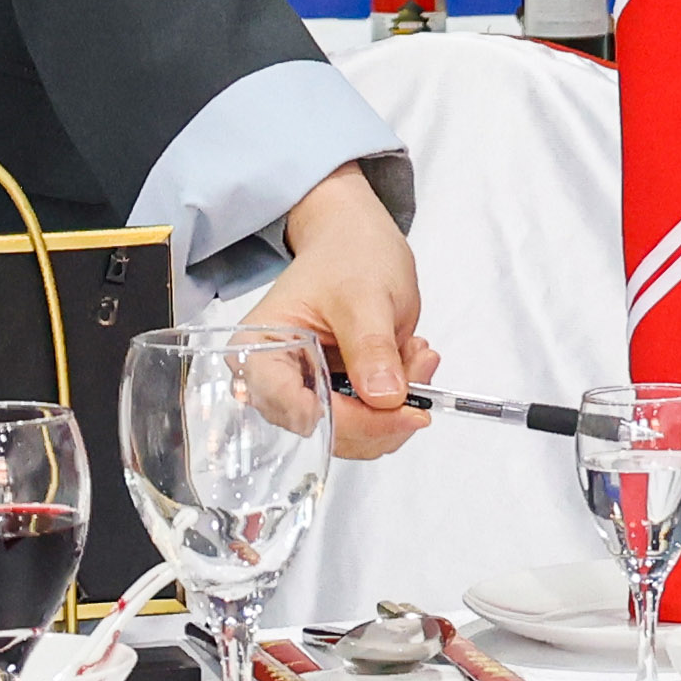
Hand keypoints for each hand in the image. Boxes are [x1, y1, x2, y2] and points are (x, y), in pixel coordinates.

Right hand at [276, 169, 437, 454]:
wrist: (358, 243)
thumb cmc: (348, 255)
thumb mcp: (364, 294)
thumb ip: (371, 346)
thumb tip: (384, 398)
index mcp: (259, 351)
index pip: (292, 408)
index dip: (344, 419)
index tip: (395, 407)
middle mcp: (276, 382)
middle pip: (327, 431)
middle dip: (383, 412)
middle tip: (422, 366)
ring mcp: (309, 394)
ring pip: (355, 437)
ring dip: (398, 407)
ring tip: (419, 354)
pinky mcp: (338, 400)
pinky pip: (371, 424)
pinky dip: (402, 403)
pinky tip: (413, 360)